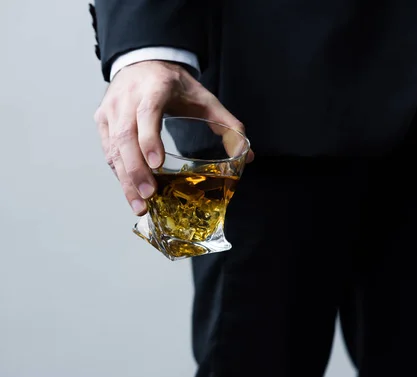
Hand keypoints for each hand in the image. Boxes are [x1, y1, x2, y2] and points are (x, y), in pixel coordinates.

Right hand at [94, 61, 253, 215]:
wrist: (144, 62)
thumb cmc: (175, 85)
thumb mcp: (205, 98)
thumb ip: (227, 124)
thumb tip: (246, 155)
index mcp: (155, 88)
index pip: (148, 112)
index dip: (149, 138)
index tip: (156, 164)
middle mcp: (127, 98)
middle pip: (125, 136)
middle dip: (136, 170)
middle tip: (148, 196)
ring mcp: (111, 110)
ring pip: (113, 148)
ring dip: (125, 180)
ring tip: (139, 206)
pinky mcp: (102, 121)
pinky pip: (108, 151)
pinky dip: (120, 173)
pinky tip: (131, 192)